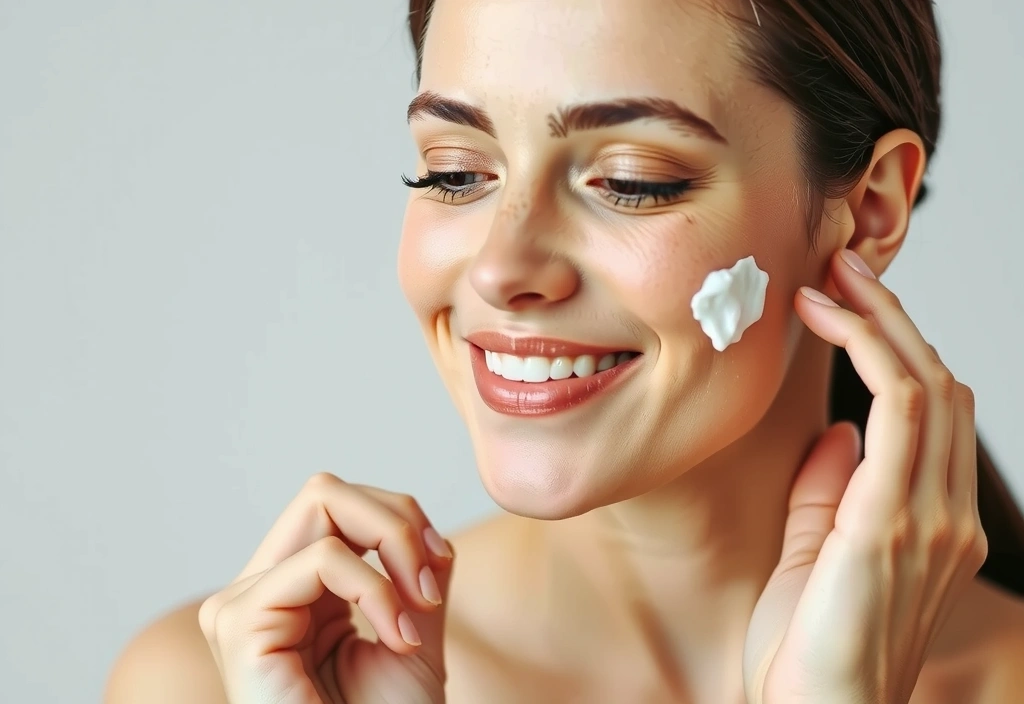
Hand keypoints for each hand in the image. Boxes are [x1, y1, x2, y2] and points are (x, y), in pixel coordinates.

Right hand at [199, 473, 454, 703]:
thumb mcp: (414, 631)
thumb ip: (412, 571)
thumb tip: (418, 523)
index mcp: (294, 591)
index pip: (340, 504)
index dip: (399, 519)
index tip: (437, 569)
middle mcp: (261, 589)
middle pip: (325, 489)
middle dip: (395, 520)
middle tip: (429, 582)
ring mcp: (242, 602)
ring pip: (322, 502)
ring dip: (394, 549)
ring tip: (416, 617)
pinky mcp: (240, 622)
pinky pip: (324, 560)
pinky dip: (377, 589)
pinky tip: (397, 636)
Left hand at [742, 249, 987, 703]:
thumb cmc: (804, 650)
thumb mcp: (816, 554)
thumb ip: (832, 492)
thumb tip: (841, 432)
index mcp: (929, 522)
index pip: (927, 412)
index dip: (892, 345)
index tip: (841, 302)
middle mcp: (945, 515)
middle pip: (935, 385)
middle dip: (891, 315)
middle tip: (841, 265)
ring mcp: (931, 519)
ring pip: (926, 385)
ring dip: (883, 318)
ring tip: (835, 275)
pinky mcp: (895, 522)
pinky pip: (902, 413)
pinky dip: (873, 351)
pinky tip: (834, 320)